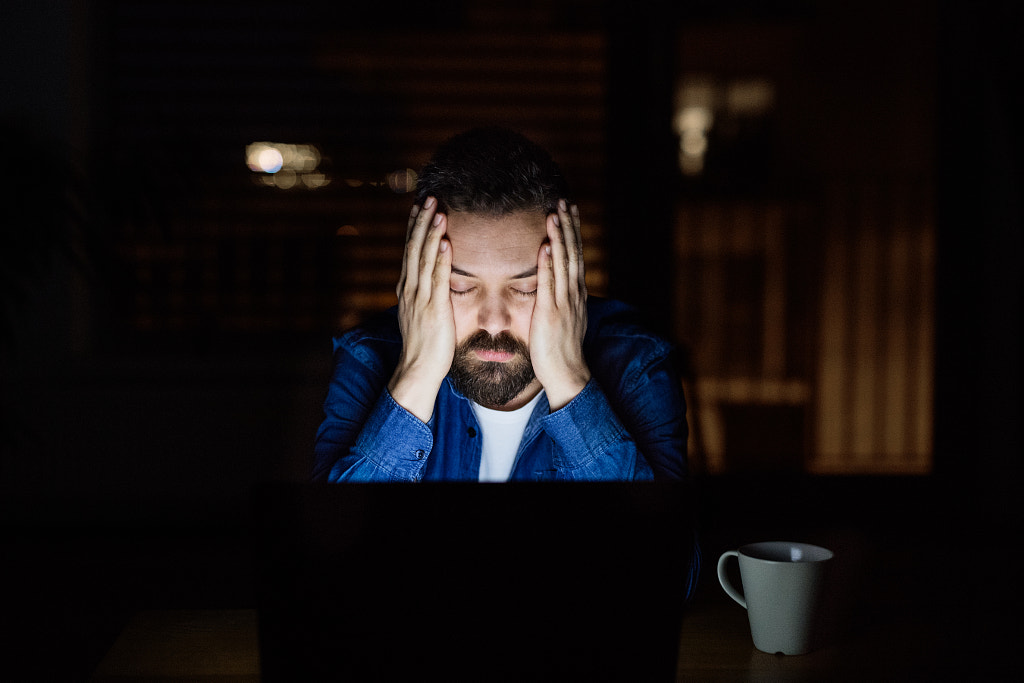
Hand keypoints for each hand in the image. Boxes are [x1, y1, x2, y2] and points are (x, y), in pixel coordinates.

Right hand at [387, 197, 454, 422]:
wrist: (418, 371)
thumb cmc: (425, 346)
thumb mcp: (422, 315)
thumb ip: (426, 295)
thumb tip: (433, 281)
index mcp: (408, 289)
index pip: (410, 251)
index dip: (414, 228)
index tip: (420, 206)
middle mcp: (410, 290)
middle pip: (413, 248)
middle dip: (421, 222)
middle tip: (428, 197)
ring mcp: (420, 299)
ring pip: (423, 258)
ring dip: (430, 233)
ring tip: (437, 210)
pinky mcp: (433, 309)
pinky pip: (436, 279)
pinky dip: (439, 259)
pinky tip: (445, 242)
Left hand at [530, 199, 590, 410]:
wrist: (567, 376)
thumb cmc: (561, 351)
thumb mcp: (564, 320)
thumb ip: (560, 301)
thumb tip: (556, 288)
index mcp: (575, 295)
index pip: (576, 256)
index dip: (573, 232)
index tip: (569, 210)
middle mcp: (573, 295)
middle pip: (573, 253)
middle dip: (569, 226)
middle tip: (564, 201)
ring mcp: (564, 304)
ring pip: (564, 263)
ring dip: (560, 237)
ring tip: (555, 214)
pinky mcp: (551, 314)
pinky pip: (551, 284)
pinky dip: (550, 264)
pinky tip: (547, 246)